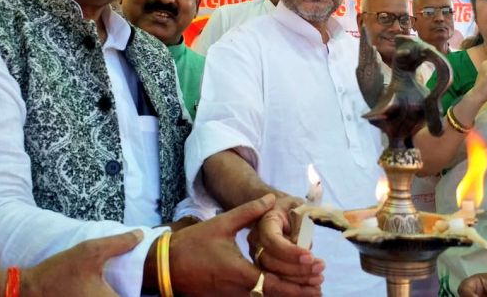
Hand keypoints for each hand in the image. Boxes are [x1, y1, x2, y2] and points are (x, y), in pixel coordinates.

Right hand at [22, 230, 143, 296]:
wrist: (26, 292)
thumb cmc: (59, 272)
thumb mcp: (90, 251)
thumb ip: (119, 243)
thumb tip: (141, 235)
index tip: (160, 289)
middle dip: (137, 293)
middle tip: (146, 286)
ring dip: (125, 293)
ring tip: (129, 286)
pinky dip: (111, 295)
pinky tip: (110, 288)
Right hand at [169, 194, 321, 296]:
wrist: (164, 266)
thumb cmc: (192, 245)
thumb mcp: (222, 224)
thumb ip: (249, 211)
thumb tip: (270, 200)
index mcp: (241, 273)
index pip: (277, 282)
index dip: (300, 279)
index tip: (318, 271)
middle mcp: (239, 290)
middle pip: (277, 296)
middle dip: (302, 292)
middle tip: (321, 285)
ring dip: (289, 295)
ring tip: (311, 290)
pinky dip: (273, 295)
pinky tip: (284, 290)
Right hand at [247, 195, 324, 285]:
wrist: (274, 211)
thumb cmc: (288, 208)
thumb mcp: (298, 205)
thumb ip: (301, 221)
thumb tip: (304, 245)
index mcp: (263, 223)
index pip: (272, 241)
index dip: (290, 252)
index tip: (311, 256)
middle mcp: (255, 243)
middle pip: (271, 263)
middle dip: (297, 270)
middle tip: (320, 270)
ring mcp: (255, 258)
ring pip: (270, 277)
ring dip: (295, 284)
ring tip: (318, 283)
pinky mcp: (259, 270)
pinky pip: (272, 284)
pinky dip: (290, 290)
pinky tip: (309, 291)